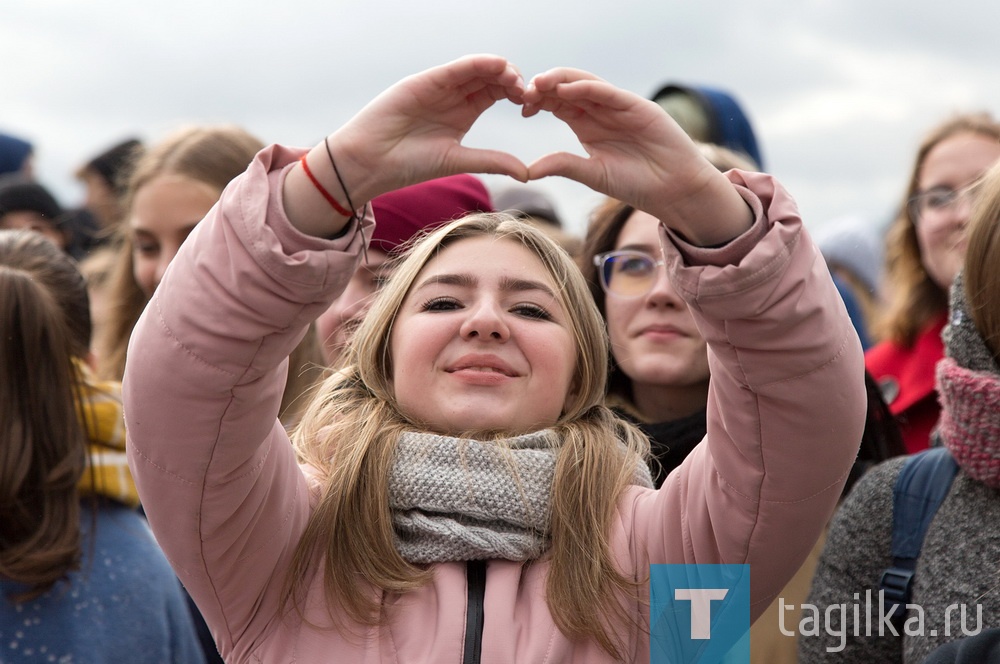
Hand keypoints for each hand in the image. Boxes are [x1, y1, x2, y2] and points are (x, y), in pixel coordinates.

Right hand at [330, 54, 528, 201]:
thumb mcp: (458, 160)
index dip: (518, 94)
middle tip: (530, 93)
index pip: (497, 92)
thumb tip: (527, 173)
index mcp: (464, 112)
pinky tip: (497, 67)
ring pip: (478, 68)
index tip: (533, 105)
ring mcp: (441, 85)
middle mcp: (454, 95)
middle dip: (514, 80)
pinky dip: (479, 64)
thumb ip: (492, 161)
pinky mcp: (426, 80)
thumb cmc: (409, 164)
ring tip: (518, 82)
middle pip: (492, 76)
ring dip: (501, 70)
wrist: (371, 161)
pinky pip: (458, 67)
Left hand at [522, 68, 751, 243]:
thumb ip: (563, 166)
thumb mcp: (592, 174)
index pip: (557, 104)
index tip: (522, 107)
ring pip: (585, 84)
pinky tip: (567, 91)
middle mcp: (600, 111)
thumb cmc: (635, 184)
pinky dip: (587, 89)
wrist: (673, 189)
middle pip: (567, 89)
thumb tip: (527, 171)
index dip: (539, 101)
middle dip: (545, 87)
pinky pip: (608, 92)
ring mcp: (619, 106)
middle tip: (524, 91)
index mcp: (586, 125)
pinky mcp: (637, 106)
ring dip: (561, 81)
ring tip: (540, 84)